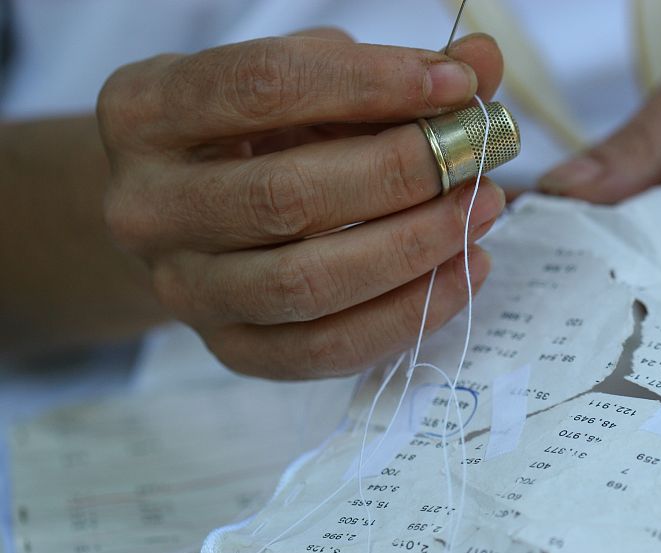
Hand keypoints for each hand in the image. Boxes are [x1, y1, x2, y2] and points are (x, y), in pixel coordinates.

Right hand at [97, 29, 503, 378]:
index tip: (455, 84)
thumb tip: (482, 63)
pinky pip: (324, 349)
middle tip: (478, 157)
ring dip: (413, 248)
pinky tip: (462, 272)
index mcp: (145, 113)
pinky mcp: (230, 349)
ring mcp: (184, 290)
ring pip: (306, 283)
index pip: (264, 87)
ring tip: (480, 211)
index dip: (370, 82)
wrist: (179, 216)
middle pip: (287, 196)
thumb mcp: (297, 82)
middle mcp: (148, 207)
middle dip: (403, 174)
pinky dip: (407, 315)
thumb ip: (382, 72)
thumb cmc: (247, 134)